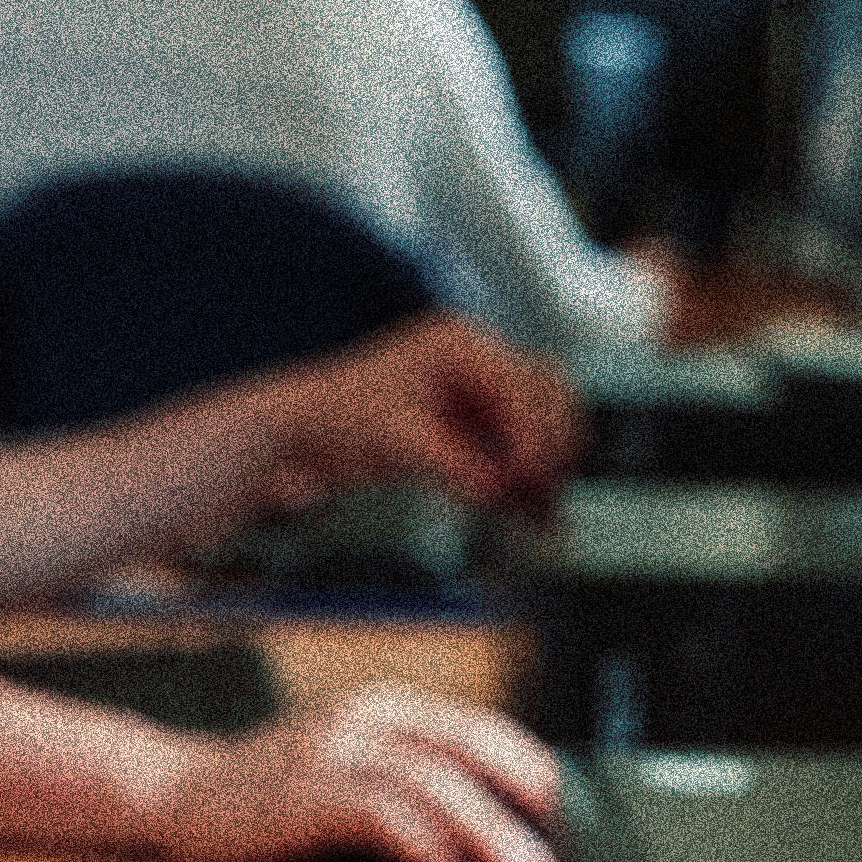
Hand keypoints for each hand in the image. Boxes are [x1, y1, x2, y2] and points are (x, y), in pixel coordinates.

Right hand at [151, 687, 562, 861]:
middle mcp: (364, 717)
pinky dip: (425, 844)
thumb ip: (414, 798)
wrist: (176, 794)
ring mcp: (331, 748)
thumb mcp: (353, 785)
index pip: (481, 731)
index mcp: (386, 709)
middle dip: (524, 806)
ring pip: (432, 781)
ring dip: (488, 832)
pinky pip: (380, 811)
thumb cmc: (274, 803)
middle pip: (467, 751)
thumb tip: (503, 847)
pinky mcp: (303, 790)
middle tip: (561, 860)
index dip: (533, 774)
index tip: (573, 824)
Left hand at [244, 317, 579, 521]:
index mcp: (459, 344)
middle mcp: (479, 362)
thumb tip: (499, 492)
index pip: (522, 384)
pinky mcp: (477, 429)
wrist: (307, 435)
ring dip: (550, 466)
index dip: (533, 433)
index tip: (532, 478)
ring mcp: (481, 394)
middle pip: (549, 394)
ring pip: (544, 424)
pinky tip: (536, 517)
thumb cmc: (340, 420)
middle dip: (554, 443)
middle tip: (546, 491)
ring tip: (544, 512)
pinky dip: (530, 482)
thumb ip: (452, 464)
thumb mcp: (398, 441)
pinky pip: (521, 453)